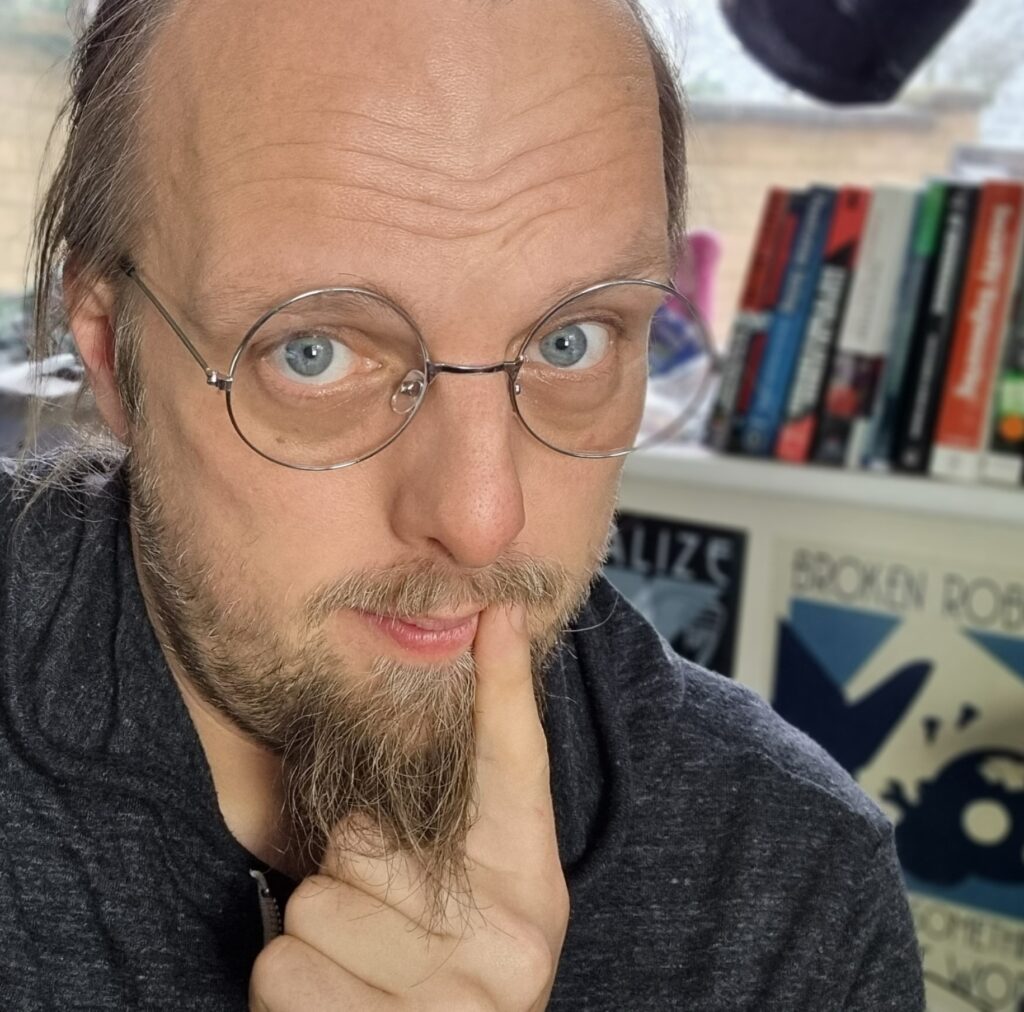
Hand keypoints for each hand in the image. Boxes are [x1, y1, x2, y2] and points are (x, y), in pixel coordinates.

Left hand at [249, 604, 569, 1010]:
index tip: (495, 613)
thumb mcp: (465, 909)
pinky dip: (289, 991)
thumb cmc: (438, 981)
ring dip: (314, 943)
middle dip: (346, 881)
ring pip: (314, 907)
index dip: (503, 687)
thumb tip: (440, 712)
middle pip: (364, 842)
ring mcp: (457, 1001)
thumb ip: (446, 835)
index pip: (516, 767)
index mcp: (528, 889)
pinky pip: (282, 967)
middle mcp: (509, 943)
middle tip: (378, 934)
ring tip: (358, 979)